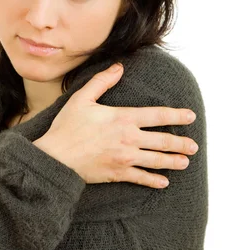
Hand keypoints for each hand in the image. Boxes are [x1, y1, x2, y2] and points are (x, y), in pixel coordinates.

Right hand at [33, 63, 197, 186]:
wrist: (55, 158)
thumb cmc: (66, 127)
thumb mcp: (81, 99)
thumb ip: (102, 81)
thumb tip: (119, 67)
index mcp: (123, 118)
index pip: (157, 116)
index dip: (177, 116)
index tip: (190, 117)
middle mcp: (129, 139)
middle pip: (163, 141)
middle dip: (181, 143)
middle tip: (194, 145)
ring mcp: (125, 158)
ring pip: (156, 161)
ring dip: (174, 161)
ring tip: (185, 162)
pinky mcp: (118, 174)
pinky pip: (141, 178)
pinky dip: (154, 181)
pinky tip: (164, 182)